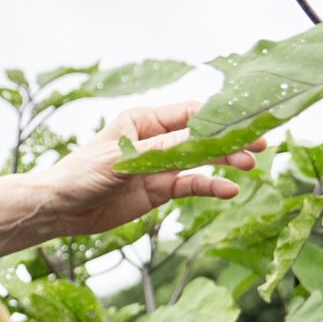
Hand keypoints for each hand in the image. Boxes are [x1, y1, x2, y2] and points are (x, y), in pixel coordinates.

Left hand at [33, 101, 265, 236]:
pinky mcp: (159, 189)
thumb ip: (165, 149)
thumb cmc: (83, 172)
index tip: (246, 121)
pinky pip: (190, 185)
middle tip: (260, 145)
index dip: (220, 118)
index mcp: (144, 120)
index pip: (190, 113)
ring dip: (225, 163)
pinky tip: (229, 190)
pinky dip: (210, 186)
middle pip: (202, 136)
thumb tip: (203, 137)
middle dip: (230, 140)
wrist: (62, 208)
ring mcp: (160, 165)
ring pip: (201, 161)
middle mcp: (156, 139)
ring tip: (250, 166)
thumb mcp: (124, 158)